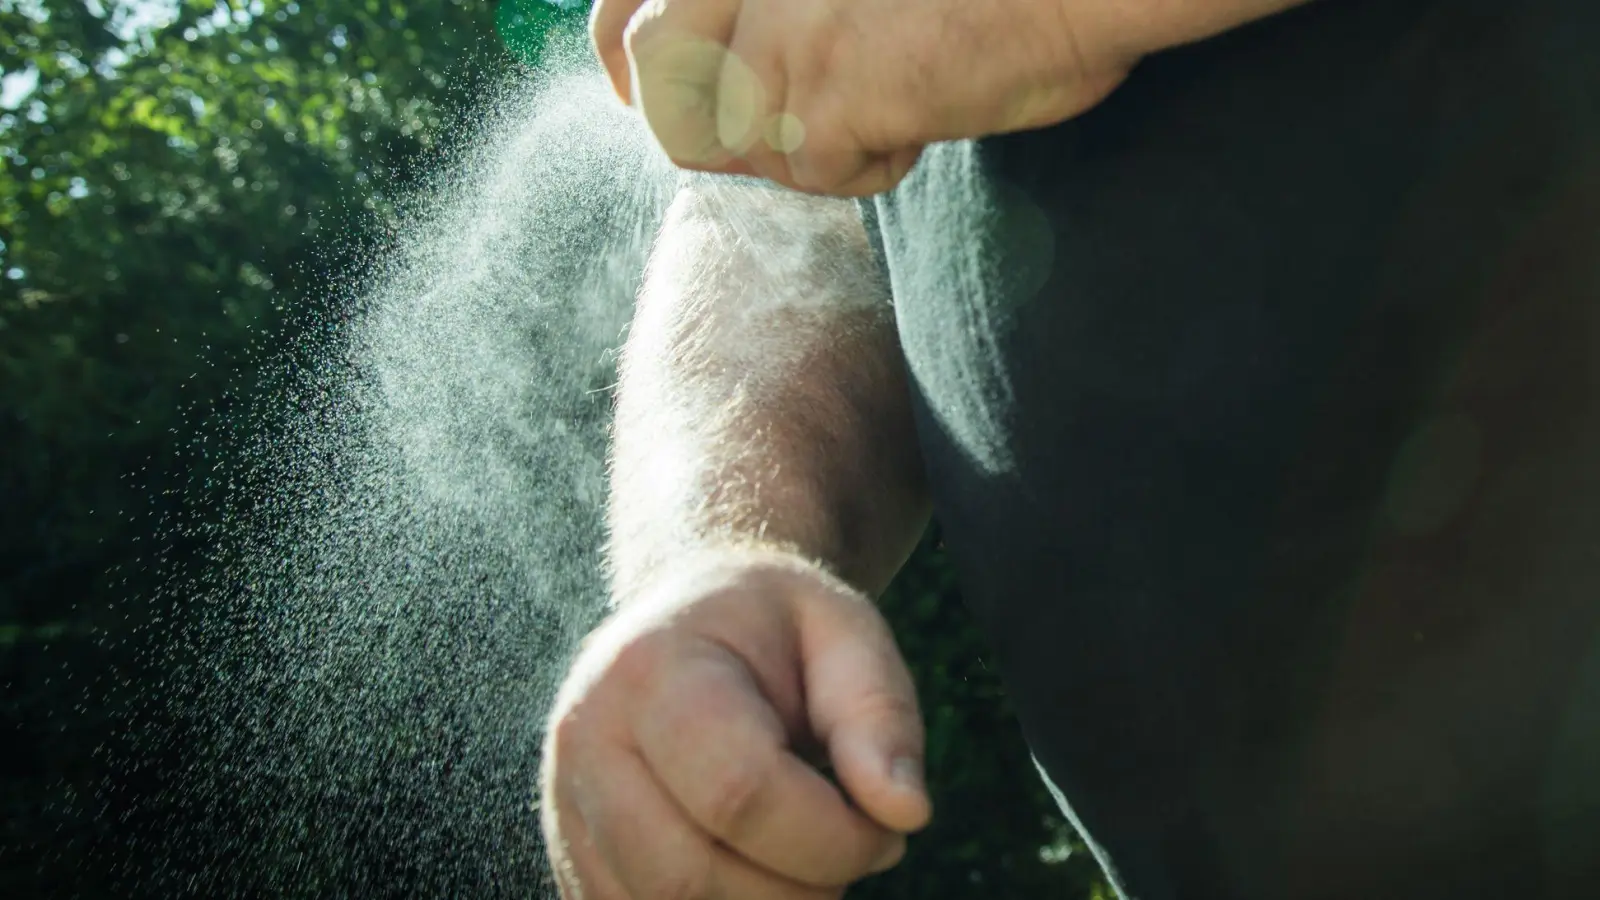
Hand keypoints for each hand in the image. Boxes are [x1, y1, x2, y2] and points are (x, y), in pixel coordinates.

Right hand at [539, 548, 931, 898]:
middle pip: (690, 877)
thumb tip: (903, 812)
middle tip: (852, 852)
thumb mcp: (844, 633)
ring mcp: (566, 808)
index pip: (738, 793)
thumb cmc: (774, 628)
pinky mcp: (574, 861)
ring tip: (806, 858)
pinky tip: (760, 871)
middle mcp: (587, 740)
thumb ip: (880, 716)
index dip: (831, 839)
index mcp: (652, 668)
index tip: (886, 828)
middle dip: (799, 893)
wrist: (688, 613)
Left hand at [590, 0, 1310, 195]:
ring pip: (741, 145)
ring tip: (880, 108)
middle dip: (719, 131)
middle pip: (665, 91)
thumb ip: (772, 7)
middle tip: (801, 125)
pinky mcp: (830, 95)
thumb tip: (708, 76)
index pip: (626, 7)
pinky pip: (820, 173)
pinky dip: (873, 165)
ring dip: (805, 150)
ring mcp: (786, 35)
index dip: (622, 58)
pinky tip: (921, 119)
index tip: (638, 92)